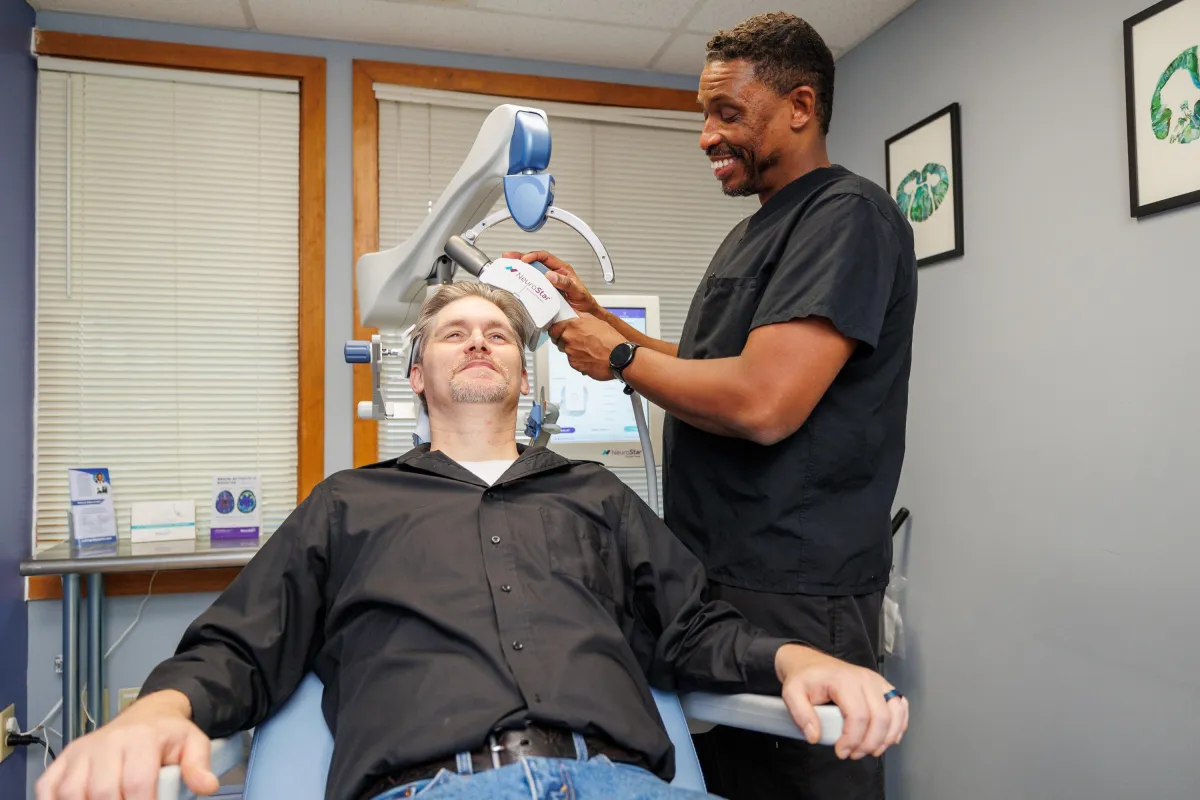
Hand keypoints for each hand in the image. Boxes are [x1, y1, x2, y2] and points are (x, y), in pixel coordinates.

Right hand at [36, 690, 219, 799]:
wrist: (147, 716)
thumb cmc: (168, 735)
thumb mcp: (193, 743)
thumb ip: (199, 765)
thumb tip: (206, 787)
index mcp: (140, 738)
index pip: (137, 783)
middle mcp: (105, 742)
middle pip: (102, 792)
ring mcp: (81, 751)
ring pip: (71, 792)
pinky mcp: (63, 760)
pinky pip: (47, 787)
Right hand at [501, 250, 599, 316]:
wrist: (586, 317)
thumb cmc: (584, 302)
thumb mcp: (577, 290)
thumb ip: (565, 282)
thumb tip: (550, 275)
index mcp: (561, 270)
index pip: (544, 257)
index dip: (533, 256)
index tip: (525, 259)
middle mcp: (552, 276)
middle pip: (533, 264)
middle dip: (519, 259)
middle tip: (508, 258)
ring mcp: (547, 286)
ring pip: (531, 276)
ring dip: (519, 272)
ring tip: (507, 269)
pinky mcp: (543, 296)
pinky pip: (531, 289)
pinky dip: (522, 287)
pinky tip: (514, 286)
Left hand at [547, 313, 625, 380]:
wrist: (618, 357)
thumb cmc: (611, 340)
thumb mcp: (597, 321)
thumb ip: (582, 319)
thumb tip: (577, 317)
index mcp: (572, 326)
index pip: (554, 328)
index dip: (557, 330)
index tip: (559, 331)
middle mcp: (568, 339)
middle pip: (558, 340)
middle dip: (565, 340)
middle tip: (577, 341)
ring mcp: (570, 353)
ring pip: (566, 351)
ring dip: (573, 350)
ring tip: (587, 349)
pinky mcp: (575, 365)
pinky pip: (573, 361)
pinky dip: (579, 360)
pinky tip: (589, 357)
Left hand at [774, 644, 908, 760]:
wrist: (810, 664)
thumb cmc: (804, 678)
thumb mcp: (791, 693)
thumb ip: (801, 715)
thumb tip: (815, 737)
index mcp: (844, 680)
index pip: (858, 715)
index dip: (852, 739)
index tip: (840, 751)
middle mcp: (865, 679)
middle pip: (880, 718)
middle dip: (869, 743)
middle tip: (853, 754)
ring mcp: (877, 682)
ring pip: (895, 714)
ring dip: (886, 738)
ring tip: (869, 750)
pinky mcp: (883, 687)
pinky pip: (900, 707)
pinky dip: (898, 726)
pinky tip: (887, 738)